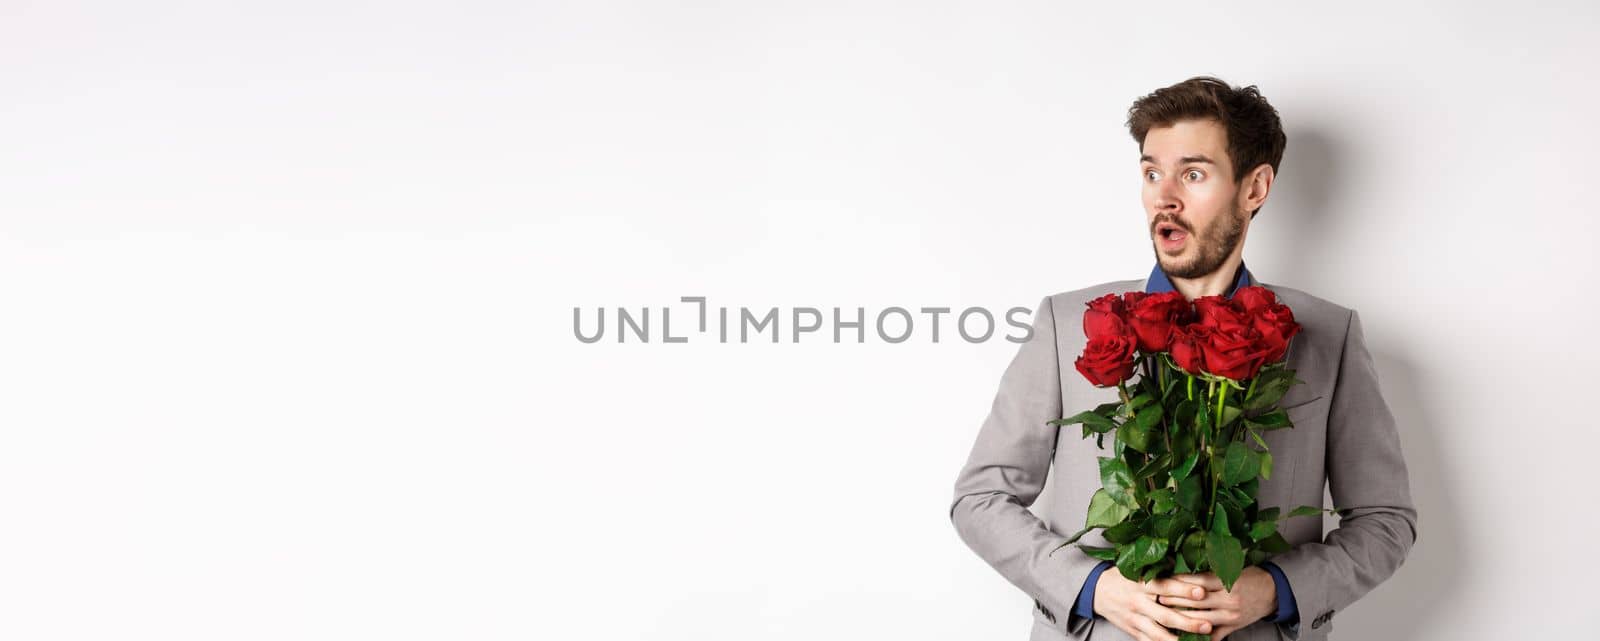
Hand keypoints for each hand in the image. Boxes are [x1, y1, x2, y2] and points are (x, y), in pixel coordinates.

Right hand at [1092, 566, 1213, 640]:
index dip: (1184, 590)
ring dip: (1178, 640)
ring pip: (1158, 633)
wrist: (1097, 591)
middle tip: (1207, 625)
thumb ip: (1160, 569)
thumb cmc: (1123, 577)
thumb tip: (1187, 563)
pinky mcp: (1132, 630)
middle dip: (1187, 622)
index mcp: (1141, 583)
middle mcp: (1138, 601)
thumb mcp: (1137, 568)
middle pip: (1165, 615)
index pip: (1165, 586)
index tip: (1202, 592)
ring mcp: (1135, 618)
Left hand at [1162, 567, 1277, 640]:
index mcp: (1227, 581)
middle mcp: (1229, 599)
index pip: (1198, 581)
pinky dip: (1198, 635)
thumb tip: (1181, 572)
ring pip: (1201, 619)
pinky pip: (1213, 635)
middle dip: (1175, 599)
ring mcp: (1231, 615)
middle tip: (1157, 598)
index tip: (1163, 580)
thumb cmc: (1247, 577)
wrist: (1272, 592)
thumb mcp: (1231, 570)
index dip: (1179, 582)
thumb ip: (1209, 574)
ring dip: (1182, 618)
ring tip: (1165, 615)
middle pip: (1196, 601)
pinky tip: (1183, 633)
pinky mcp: (1232, 627)